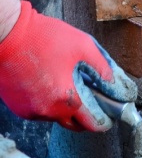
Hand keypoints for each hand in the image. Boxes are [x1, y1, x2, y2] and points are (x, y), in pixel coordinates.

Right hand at [0, 1, 136, 130]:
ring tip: (70, 87)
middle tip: (94, 103)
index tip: (110, 115)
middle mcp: (46, 111)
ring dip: (66, 108)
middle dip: (86, 117)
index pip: (91, 124)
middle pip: (73, 124)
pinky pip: (40, 111)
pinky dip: (49, 103)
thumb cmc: (44, 37)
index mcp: (65, 100)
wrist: (7, 33)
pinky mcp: (17, 106)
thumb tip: (115, 84)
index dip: (104, 121)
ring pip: (55, 117)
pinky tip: (52, 85)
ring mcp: (29, 111)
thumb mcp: (83, 46)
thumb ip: (103, 68)